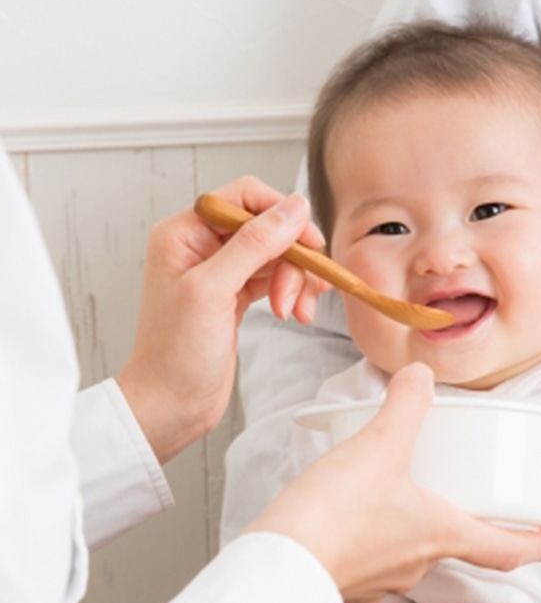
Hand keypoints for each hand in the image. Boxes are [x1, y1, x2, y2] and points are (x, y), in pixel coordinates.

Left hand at [116, 176, 327, 462]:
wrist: (171, 405)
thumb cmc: (174, 354)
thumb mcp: (213, 291)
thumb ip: (254, 244)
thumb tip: (292, 208)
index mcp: (184, 233)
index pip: (244, 197)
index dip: (282, 216)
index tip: (308, 242)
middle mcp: (202, 246)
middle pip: (268, 228)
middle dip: (292, 258)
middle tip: (298, 292)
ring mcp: (221, 272)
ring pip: (277, 254)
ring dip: (295, 280)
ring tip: (294, 311)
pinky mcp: (236, 296)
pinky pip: (276, 279)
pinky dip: (291, 292)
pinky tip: (293, 312)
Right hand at [246, 362, 540, 602]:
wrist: (276, 569)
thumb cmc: (333, 517)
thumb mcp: (377, 446)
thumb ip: (404, 407)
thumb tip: (421, 376)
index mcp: (439, 534)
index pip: (504, 549)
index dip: (536, 545)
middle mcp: (418, 563)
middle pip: (457, 546)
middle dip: (464, 523)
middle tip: (466, 497)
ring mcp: (383, 579)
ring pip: (413, 552)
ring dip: (415, 527)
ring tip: (401, 494)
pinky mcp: (348, 583)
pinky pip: (374, 559)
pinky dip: (376, 537)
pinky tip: (356, 516)